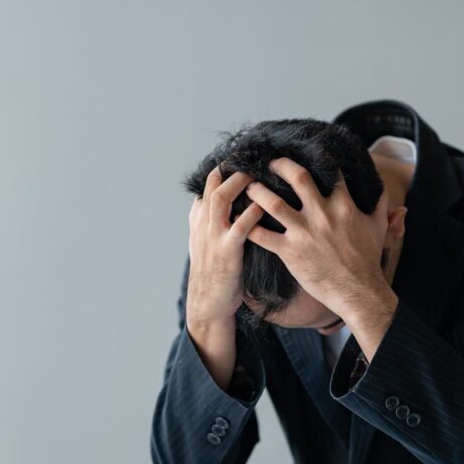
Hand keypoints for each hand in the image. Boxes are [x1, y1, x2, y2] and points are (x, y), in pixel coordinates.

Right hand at [186, 166, 265, 328]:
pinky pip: (239, 226)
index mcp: (199, 221)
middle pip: (214, 185)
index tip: (241, 158)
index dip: (223, 170)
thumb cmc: (214, 274)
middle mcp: (202, 225)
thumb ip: (213, 222)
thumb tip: (227, 203)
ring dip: (240, 183)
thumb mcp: (207, 243)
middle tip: (253, 158)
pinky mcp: (226, 252)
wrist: (208, 304)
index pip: (207, 185)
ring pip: (221, 199)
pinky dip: (252, 212)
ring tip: (259, 173)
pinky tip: (265, 205)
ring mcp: (213, 237)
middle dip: (232, 169)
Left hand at [244, 158, 399, 354]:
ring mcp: (304, 232)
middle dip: (279, 165)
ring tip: (247, 185)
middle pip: (297, 177)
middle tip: (268, 163)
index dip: (317, 159)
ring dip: (257, 192)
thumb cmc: (367, 261)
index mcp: (343, 205)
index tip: (304, 154)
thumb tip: (395, 196)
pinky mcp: (290, 252)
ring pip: (272, 203)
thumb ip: (382, 208)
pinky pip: (262, 235)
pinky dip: (247, 226)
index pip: (329, 172)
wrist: (358, 292)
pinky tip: (238, 220)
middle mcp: (322, 214)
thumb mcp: (378, 229)